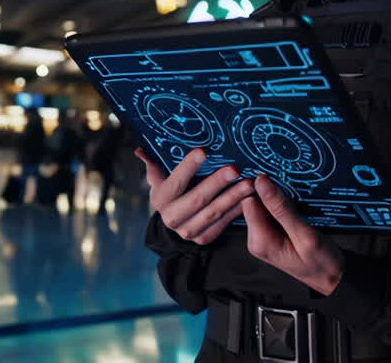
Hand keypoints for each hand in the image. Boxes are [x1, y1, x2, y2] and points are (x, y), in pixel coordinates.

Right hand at [135, 147, 254, 245]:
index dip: (188, 167)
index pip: (175, 182)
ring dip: (234, 197)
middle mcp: (172, 218)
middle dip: (217, 183)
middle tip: (235, 168)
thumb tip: (140, 150)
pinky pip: (224, 224)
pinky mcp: (204, 239)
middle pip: (198, 199)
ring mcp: (188, 231)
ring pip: (214, 212)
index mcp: (160, 199)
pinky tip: (250, 198)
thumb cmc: (171, 191)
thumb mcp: (159, 179)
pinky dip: (238, 210)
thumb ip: (154, 164)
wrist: (175, 222)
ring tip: (249, 182)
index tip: (203, 151)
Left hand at [242, 175, 343, 295]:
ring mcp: (263, 236)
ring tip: (297, 209)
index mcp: (260, 241)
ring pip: (264, 204)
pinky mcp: (271, 232)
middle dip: (273, 194)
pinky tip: (296, 211)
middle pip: (255, 201)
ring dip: (280, 200)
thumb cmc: (321, 263)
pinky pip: (272, 210)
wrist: (331, 278)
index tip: (280, 184)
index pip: (249, 201)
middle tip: (294, 201)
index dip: (263, 188)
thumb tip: (262, 182)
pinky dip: (284, 206)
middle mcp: (257, 239)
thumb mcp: (305, 235)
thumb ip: (282, 208)